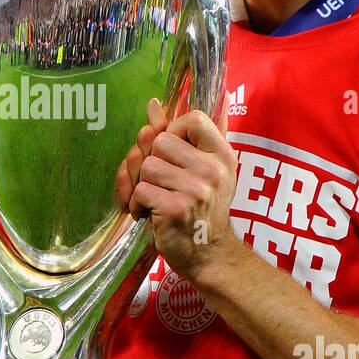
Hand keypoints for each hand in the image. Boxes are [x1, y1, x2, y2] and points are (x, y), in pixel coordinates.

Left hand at [121, 98, 240, 281]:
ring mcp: (196, 189)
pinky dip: (136, 204)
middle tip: (159, 183)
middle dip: (150, 162)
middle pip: (159, 141)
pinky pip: (140, 190)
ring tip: (155, 200)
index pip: (193, 118)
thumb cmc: (202, 210)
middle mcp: (213, 170)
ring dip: (141, 185)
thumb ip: (180, 135)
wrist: (208, 255)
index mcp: (222, 154)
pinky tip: (149, 215)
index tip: (172, 153)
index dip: (172, 130)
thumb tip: (153, 103)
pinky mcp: (176, 208)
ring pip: (146, 166)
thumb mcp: (204, 170)